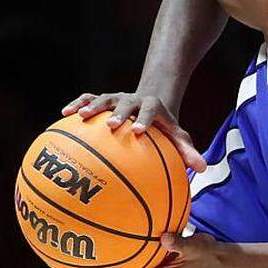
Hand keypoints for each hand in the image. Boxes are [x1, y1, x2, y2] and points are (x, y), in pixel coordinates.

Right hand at [62, 92, 206, 171]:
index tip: (138, 130)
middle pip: (125, 102)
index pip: (150, 110)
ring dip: (92, 105)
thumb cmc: (164, 129)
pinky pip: (88, 99)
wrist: (149, 107)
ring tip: (79, 115)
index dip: (144, 119)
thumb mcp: (178, 138)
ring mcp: (116, 98)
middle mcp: (133, 100)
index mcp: (153, 107)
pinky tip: (64, 114)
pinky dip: (77, 103)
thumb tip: (202, 169)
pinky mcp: (102, 100)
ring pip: (103, 98)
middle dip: (117, 112)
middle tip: (110, 125)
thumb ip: (188, 151)